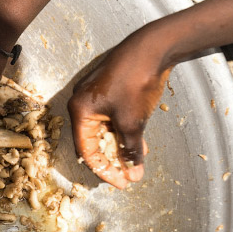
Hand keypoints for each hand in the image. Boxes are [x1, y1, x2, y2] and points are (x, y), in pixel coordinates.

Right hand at [67, 38, 168, 187]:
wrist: (152, 48)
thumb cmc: (136, 84)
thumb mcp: (133, 122)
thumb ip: (131, 150)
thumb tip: (133, 174)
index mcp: (80, 110)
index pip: (87, 150)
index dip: (104, 169)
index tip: (122, 183)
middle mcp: (82, 103)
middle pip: (94, 141)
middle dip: (113, 159)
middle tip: (129, 174)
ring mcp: (95, 95)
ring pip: (105, 130)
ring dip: (120, 146)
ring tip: (137, 161)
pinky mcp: (108, 89)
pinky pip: (111, 118)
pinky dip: (123, 131)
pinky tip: (139, 141)